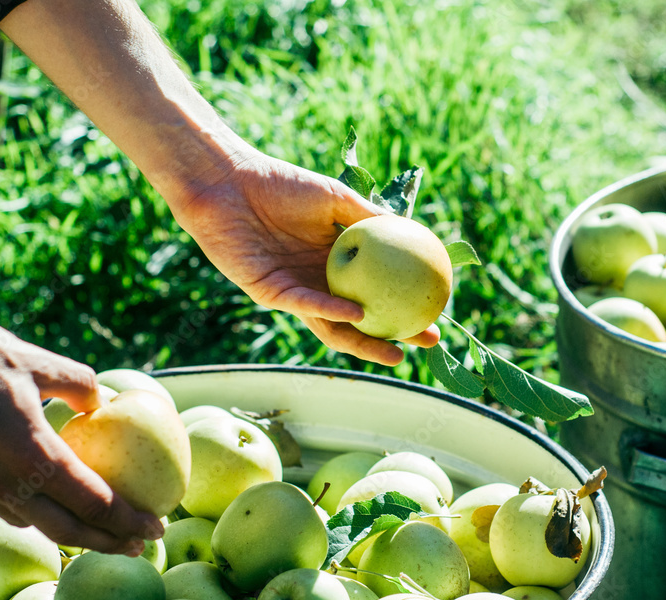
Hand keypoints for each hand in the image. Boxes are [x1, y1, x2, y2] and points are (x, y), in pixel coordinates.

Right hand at [0, 308, 162, 554]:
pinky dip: (40, 515)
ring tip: (106, 532)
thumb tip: (101, 401)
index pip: (91, 501)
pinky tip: (56, 504)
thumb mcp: (32, 360)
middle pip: (66, 529)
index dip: (127, 520)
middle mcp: (2, 480)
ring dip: (74, 533)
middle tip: (142, 544)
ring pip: (35, 524)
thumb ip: (75, 383)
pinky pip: (8, 509)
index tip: (156, 525)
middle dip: (108, 542)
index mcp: (28, 452)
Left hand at [170, 150, 440, 365]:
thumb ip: (368, 216)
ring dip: (364, 342)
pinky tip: (356, 313)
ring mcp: (292, 291)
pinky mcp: (267, 292)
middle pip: (360, 321)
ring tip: (394, 352)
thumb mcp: (335, 198)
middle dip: (393, 336)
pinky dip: (331, 309)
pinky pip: (305, 304)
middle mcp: (316, 282)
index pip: (374, 292)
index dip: (403, 305)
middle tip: (426, 341)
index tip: (436, 311)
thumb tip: (411, 230)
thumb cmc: (280, 183)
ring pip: (333, 327)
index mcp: (332, 262)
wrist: (229, 181)